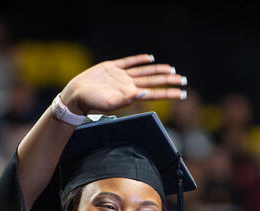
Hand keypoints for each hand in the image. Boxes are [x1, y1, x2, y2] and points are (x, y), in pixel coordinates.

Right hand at [60, 54, 185, 115]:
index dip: (169, 93)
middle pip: (153, 81)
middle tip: (184, 80)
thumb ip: (126, 99)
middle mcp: (128, 85)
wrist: (75, 96)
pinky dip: (140, 59)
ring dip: (158, 70)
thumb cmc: (90, 103)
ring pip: (144, 72)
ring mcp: (121, 76)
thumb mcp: (109, 103)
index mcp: (130, 94)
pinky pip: (129, 62)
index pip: (154, 93)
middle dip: (169, 81)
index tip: (183, 93)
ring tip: (172, 70)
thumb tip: (144, 94)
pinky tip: (150, 58)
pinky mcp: (111, 68)